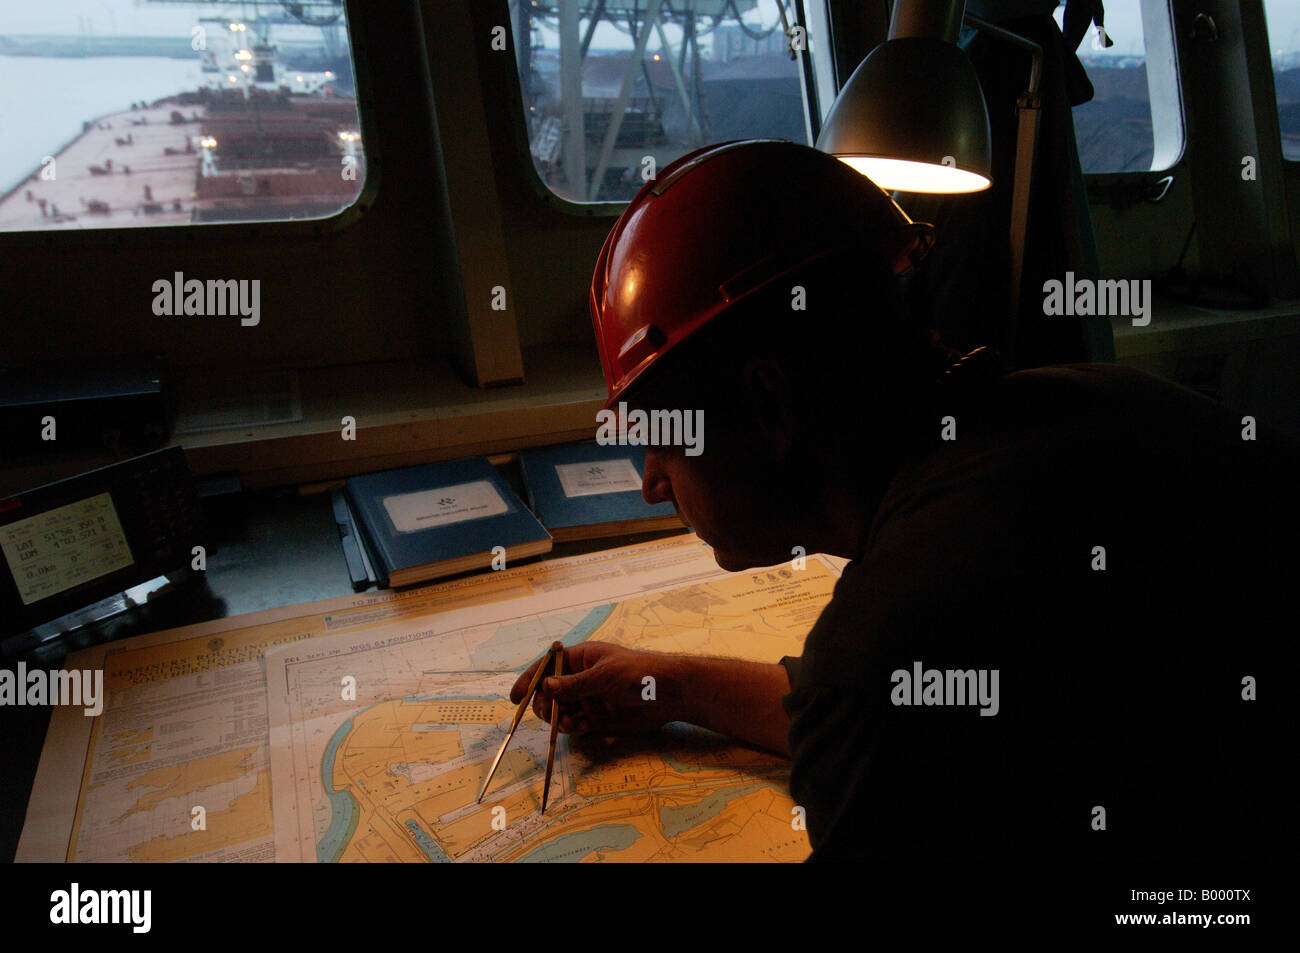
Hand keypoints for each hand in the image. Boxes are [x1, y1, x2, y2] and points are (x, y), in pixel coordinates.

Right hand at [510, 642, 676, 736]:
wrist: (669, 694)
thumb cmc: (639, 673)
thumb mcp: (605, 674)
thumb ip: (575, 684)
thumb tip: (546, 686)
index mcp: (580, 658)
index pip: (547, 667)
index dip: (529, 680)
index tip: (515, 697)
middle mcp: (580, 679)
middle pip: (549, 692)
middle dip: (545, 704)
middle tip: (551, 713)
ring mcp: (588, 699)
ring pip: (560, 711)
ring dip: (559, 718)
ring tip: (571, 723)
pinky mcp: (597, 718)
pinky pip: (575, 724)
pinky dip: (573, 728)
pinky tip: (582, 727)